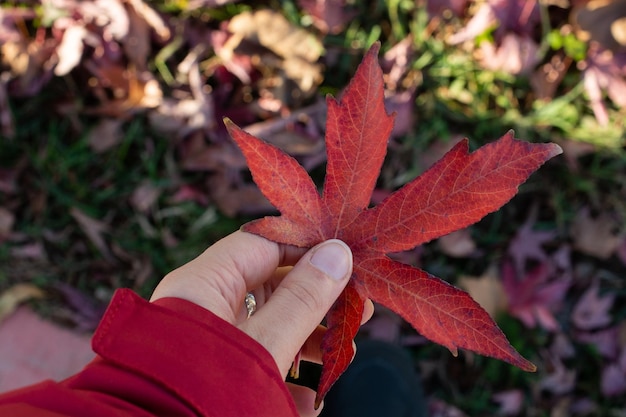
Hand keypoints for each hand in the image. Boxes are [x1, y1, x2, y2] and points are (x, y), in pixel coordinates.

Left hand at [150, 230, 373, 415]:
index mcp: (203, 285)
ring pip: (268, 326)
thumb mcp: (264, 345)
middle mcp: (203, 307)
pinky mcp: (215, 373)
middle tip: (359, 309)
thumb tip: (338, 254)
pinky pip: (256, 361)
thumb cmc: (204, 394)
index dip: (308, 247)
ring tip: (344, 355)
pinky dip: (287, 376)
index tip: (348, 257)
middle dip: (317, 299)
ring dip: (309, 341)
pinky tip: (310, 399)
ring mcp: (209, 342)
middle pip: (270, 286)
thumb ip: (302, 300)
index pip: (262, 244)